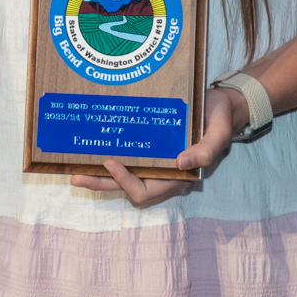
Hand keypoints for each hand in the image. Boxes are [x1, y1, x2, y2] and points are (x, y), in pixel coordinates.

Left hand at [68, 86, 245, 207]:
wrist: (221, 106)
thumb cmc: (219, 119)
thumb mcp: (219, 133)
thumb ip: (206, 150)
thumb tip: (182, 163)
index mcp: (179, 176)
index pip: (146, 190)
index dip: (126, 181)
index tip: (110, 162)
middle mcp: (164, 174)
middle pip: (128, 189)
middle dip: (101, 185)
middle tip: (75, 177)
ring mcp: (156, 163)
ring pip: (123, 177)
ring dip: (99, 177)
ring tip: (74, 169)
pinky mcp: (150, 150)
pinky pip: (127, 160)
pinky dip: (108, 160)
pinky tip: (90, 150)